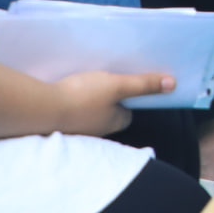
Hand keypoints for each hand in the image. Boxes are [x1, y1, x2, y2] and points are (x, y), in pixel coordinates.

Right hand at [54, 69, 172, 135]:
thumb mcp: (118, 85)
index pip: (127, 113)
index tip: (125, 84)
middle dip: (107, 101)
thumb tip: (172, 84)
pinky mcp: (57, 124)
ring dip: (87, 102)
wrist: (41, 108)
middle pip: (108, 114)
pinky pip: (69, 113)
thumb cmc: (83, 96)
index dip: (128, 99)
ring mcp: (76, 129)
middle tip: (103, 82)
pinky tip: (65, 92)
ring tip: (84, 84)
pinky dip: (70, 104)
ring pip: (87, 114)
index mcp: (114, 122)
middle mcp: (96, 131)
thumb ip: (144, 84)